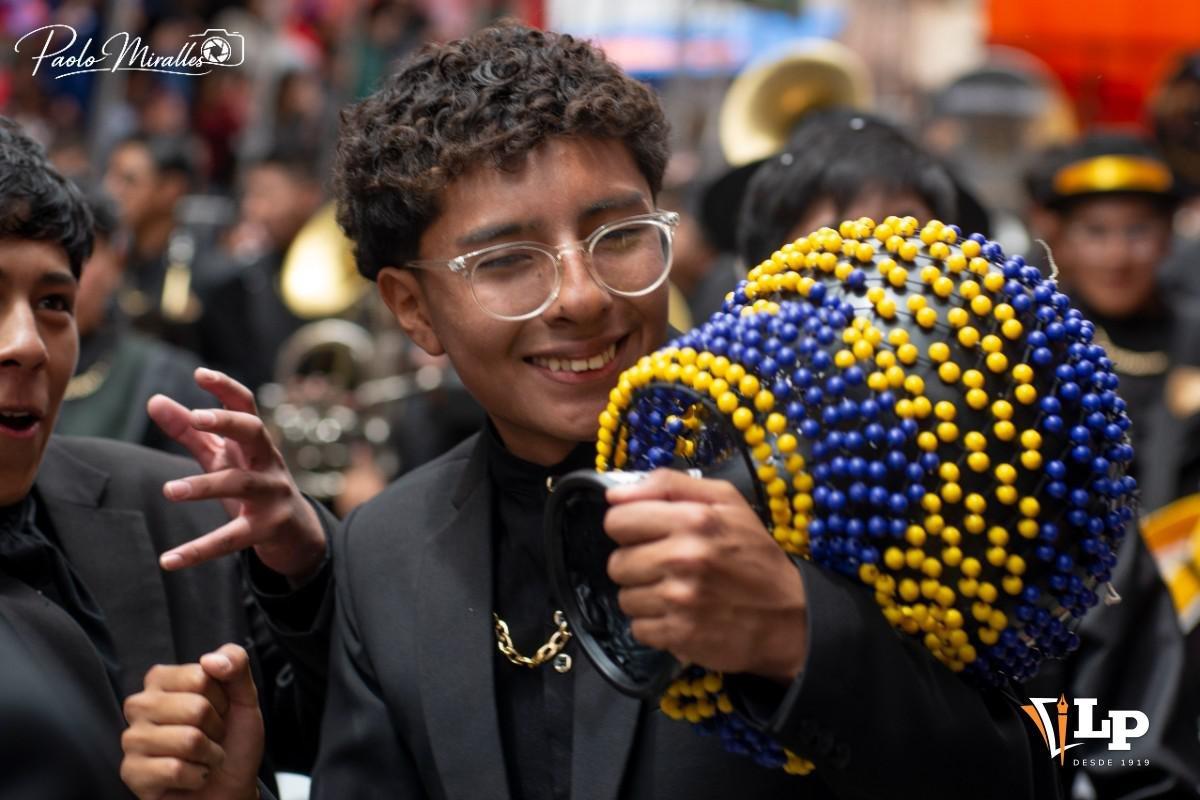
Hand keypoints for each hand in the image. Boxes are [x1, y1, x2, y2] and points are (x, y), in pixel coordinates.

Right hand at [121, 644, 262, 799]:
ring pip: (188, 740)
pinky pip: (176, 770)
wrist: (230, 786)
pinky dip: (197, 776)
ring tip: (203, 757)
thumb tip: (210, 659)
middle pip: (196, 708)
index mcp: (161, 679)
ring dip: (209, 754)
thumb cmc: (231, 739)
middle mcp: (139, 705)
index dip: (222, 698)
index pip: (202, 676)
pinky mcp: (131, 772)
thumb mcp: (244, 697)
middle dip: (216, 728)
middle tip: (212, 737)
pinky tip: (192, 776)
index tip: (219, 711)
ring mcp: (132, 739)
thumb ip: (235, 664)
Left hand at [149, 368, 325, 581]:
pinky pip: (232, 538)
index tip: (200, 374)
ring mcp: (271, 494)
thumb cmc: (251, 483)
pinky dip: (199, 550)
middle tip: (196, 418)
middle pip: (254, 431)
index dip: (225, 388)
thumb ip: (189, 431)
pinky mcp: (267, 528)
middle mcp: (267, 462)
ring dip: (204, 485)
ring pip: (240, 484)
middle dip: (228, 422)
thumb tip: (154, 400)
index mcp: (254, 441)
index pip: (244, 406)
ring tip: (169, 490)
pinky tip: (169, 560)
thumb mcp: (222, 456)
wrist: (295, 531)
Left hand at [605, 470, 808, 682]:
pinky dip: (655, 625)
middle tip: (667, 567)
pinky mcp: (679, 635)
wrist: (790, 616)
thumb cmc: (754, 554)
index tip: (647, 535)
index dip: (629, 528)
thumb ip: (669, 484)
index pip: (617, 521)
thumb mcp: (725, 501)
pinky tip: (679, 616)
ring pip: (625, 598)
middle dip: (637, 564)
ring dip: (645, 596)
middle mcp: (683, 558)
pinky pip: (639, 628)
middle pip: (616, 563)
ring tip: (676, 593)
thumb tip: (614, 495)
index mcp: (693, 520)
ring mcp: (679, 600)